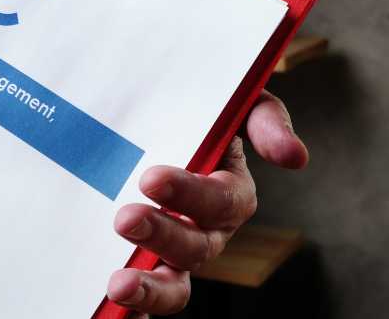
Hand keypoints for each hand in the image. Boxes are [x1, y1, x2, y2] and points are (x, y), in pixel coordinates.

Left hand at [106, 90, 307, 315]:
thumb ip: (262, 118)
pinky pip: (144, 295)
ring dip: (151, 288)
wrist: (153, 116)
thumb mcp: (233, 103)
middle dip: (162, 235)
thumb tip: (292, 157)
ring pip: (174, 283)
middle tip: (126, 219)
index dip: (191, 193)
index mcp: (227, 189)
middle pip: (196, 246)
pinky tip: (110, 305)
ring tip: (120, 284)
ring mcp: (172, 251)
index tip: (151, 179)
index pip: (222, 199)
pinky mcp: (142, 263)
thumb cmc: (197, 111)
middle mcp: (205, 229)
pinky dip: (133, 307)